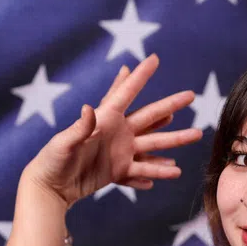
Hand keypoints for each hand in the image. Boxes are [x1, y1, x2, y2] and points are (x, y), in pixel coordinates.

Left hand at [20, 54, 203, 205]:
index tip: (154, 58)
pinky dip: (157, 171)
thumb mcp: (64, 143)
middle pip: (150, 116)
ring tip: (196, 134)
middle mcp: (117, 133)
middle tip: (191, 95)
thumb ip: (78, 128)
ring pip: (154, 145)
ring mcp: (120, 152)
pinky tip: (173, 172)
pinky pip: (142, 171)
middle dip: (171, 104)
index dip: (140, 76)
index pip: (126, 94)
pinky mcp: (118, 171)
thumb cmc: (52, 161)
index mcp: (104, 120)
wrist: (50, 187)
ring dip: (175, 141)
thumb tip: (89, 108)